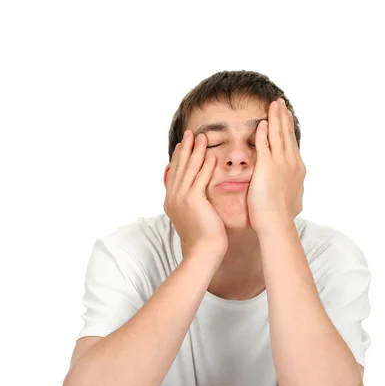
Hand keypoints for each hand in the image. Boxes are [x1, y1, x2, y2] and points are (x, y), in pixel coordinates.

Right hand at [164, 130, 227, 259]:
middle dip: (185, 149)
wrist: (202, 251)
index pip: (174, 174)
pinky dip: (205, 165)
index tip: (182, 145)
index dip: (178, 158)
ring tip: (202, 137)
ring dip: (196, 152)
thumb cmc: (202, 238)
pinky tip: (211, 155)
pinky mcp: (193, 200)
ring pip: (189, 170)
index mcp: (171, 201)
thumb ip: (191, 204)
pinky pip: (200, 178)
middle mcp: (173, 198)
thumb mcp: (192, 217)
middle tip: (190, 133)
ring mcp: (181, 199)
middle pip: (179, 168)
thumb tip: (196, 196)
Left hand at [247, 98, 305, 234]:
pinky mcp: (267, 166)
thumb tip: (295, 193)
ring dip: (275, 118)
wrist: (277, 223)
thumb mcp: (292, 199)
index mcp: (297, 169)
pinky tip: (261, 123)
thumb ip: (291, 190)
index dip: (288, 129)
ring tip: (273, 105)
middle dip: (283, 117)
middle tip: (280, 104)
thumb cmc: (281, 217)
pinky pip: (265, 144)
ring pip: (278, 134)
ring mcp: (280, 163)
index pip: (291, 143)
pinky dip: (263, 132)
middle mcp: (292, 163)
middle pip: (286, 134)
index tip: (286, 117)